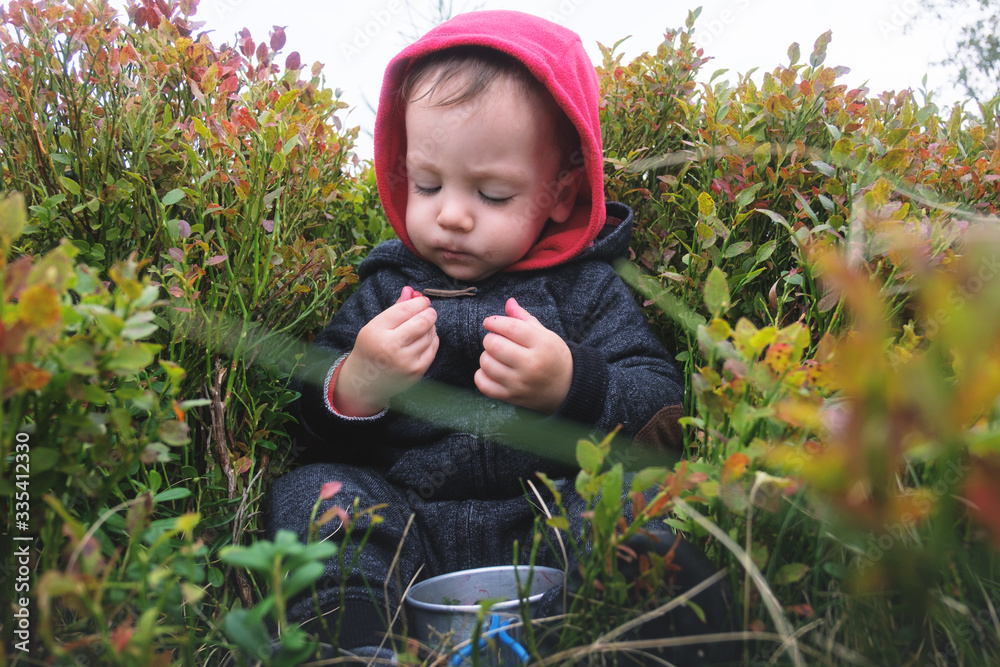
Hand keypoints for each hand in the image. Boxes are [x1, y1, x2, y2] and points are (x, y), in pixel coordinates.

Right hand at [334, 286, 438, 416]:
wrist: (365, 382)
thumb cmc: (371, 348)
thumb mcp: (375, 326)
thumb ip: (395, 308)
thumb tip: (412, 290)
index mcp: (376, 332)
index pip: (405, 310)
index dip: (418, 302)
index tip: (423, 300)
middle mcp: (390, 347)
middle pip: (422, 322)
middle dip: (429, 312)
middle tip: (429, 310)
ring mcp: (405, 362)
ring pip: (429, 335)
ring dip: (431, 326)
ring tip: (425, 324)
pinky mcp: (416, 372)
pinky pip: (433, 349)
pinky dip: (432, 339)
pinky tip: (426, 337)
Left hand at [476, 297, 572, 413]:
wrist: (568, 388)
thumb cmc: (555, 357)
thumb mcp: (545, 335)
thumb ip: (524, 318)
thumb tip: (509, 302)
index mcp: (542, 344)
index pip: (510, 327)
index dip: (494, 322)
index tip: (490, 322)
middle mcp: (531, 364)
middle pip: (494, 345)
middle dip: (490, 339)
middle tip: (496, 340)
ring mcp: (520, 383)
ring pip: (486, 364)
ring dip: (486, 356)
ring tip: (496, 356)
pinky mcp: (512, 397)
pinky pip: (484, 385)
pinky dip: (481, 375)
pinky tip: (490, 371)